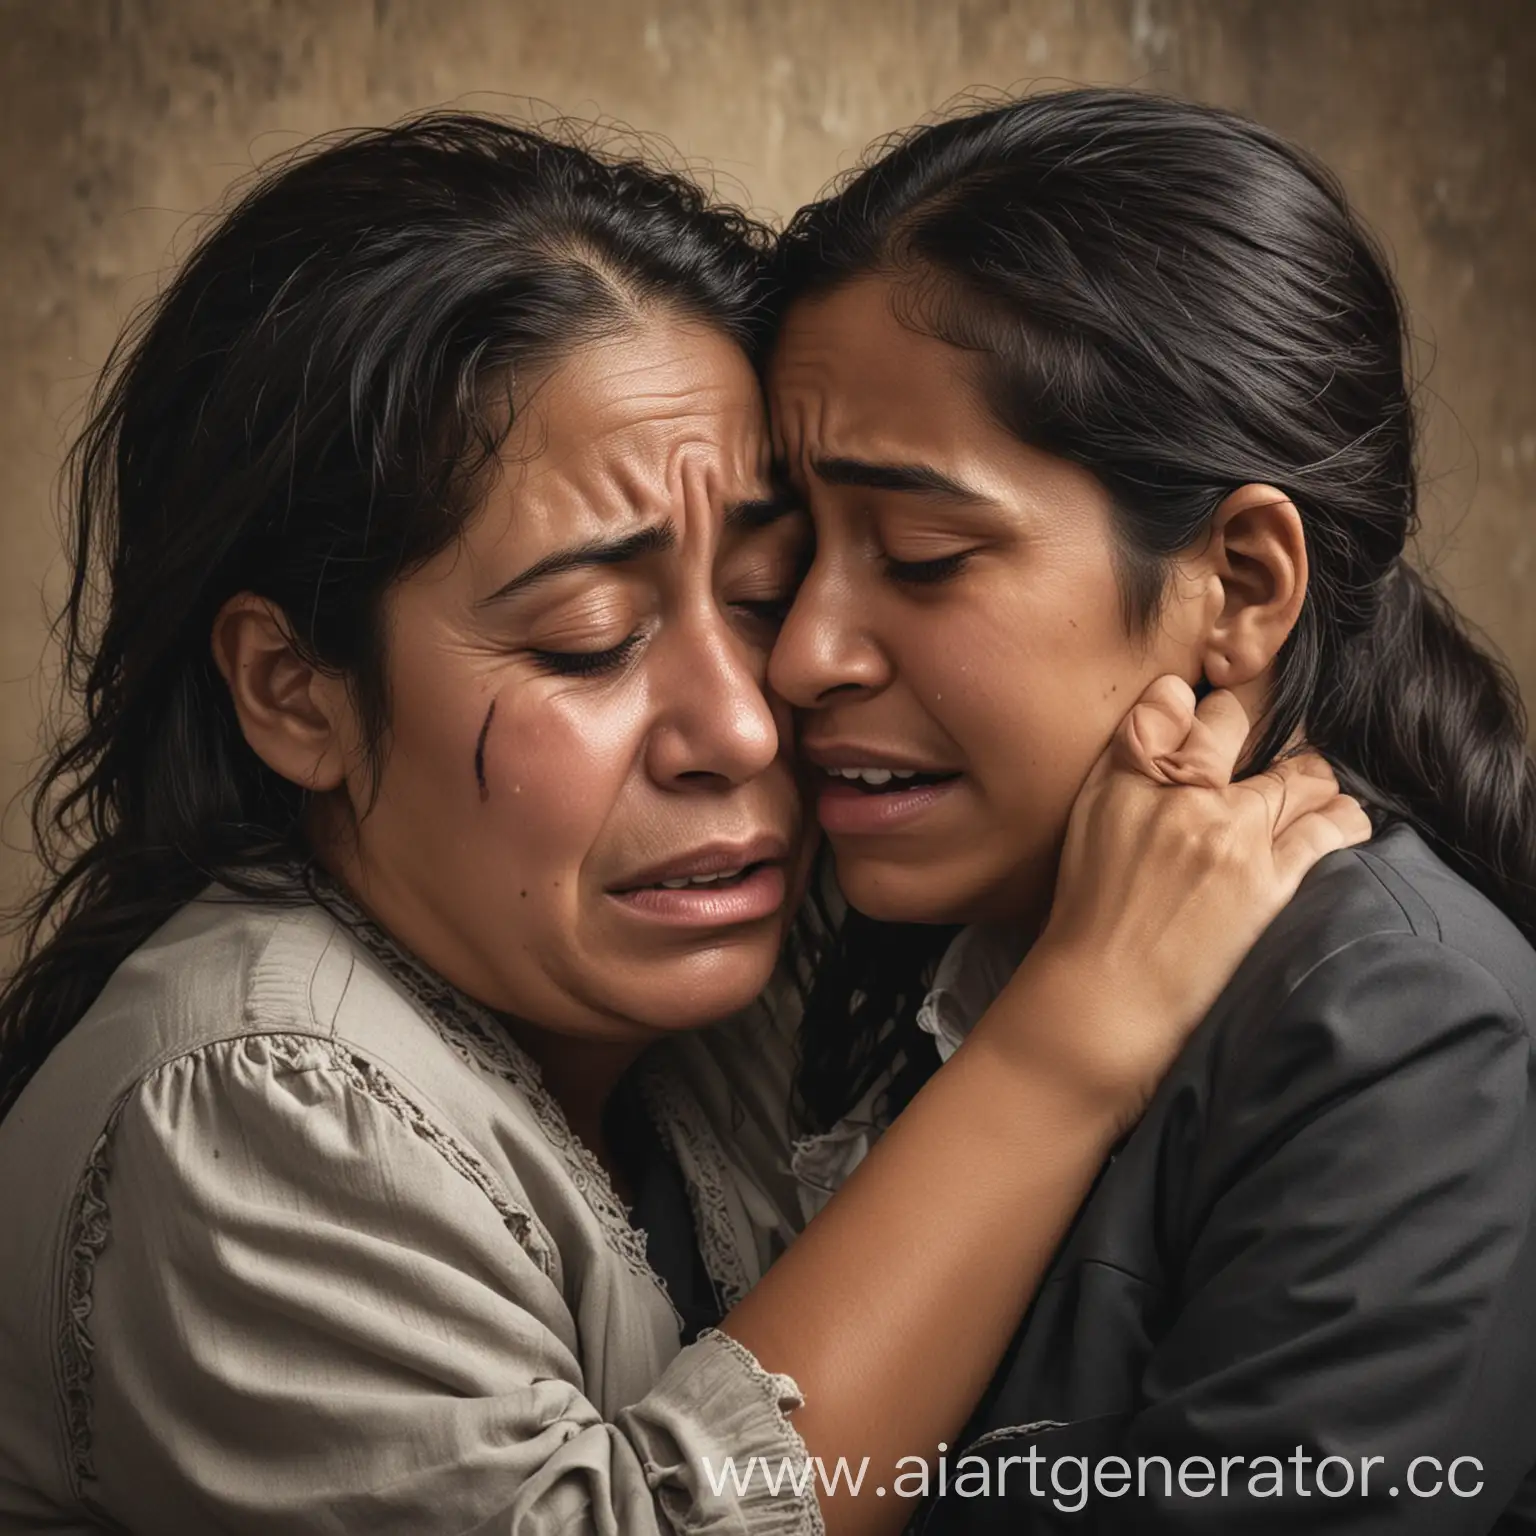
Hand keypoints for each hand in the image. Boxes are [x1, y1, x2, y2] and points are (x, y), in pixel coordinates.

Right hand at [979, 676, 1371, 1125]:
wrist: (1104, 1003)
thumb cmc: (1089, 922)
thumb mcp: (1089, 826)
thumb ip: (1126, 770)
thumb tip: (1170, 715)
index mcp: (1124, 779)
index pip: (1173, 701)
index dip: (1200, 702)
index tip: (1222, 710)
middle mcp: (1178, 795)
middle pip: (1242, 721)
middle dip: (1264, 722)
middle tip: (1277, 738)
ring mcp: (1229, 835)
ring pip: (1301, 771)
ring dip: (1311, 777)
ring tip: (1311, 791)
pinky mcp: (1270, 880)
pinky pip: (1330, 825)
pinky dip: (1342, 818)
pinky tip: (1339, 823)